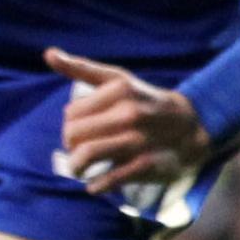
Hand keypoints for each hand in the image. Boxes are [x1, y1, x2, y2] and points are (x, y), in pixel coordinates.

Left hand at [46, 47, 210, 195]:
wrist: (191, 126)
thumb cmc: (144, 101)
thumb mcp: (117, 80)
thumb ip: (82, 68)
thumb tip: (48, 54)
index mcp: (119, 89)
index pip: (71, 114)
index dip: (70, 125)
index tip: (78, 130)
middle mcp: (129, 112)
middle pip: (74, 135)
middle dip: (70, 146)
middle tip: (78, 150)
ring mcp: (138, 139)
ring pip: (86, 155)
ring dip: (76, 167)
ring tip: (79, 169)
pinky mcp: (147, 164)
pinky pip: (109, 178)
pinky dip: (96, 185)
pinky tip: (95, 184)